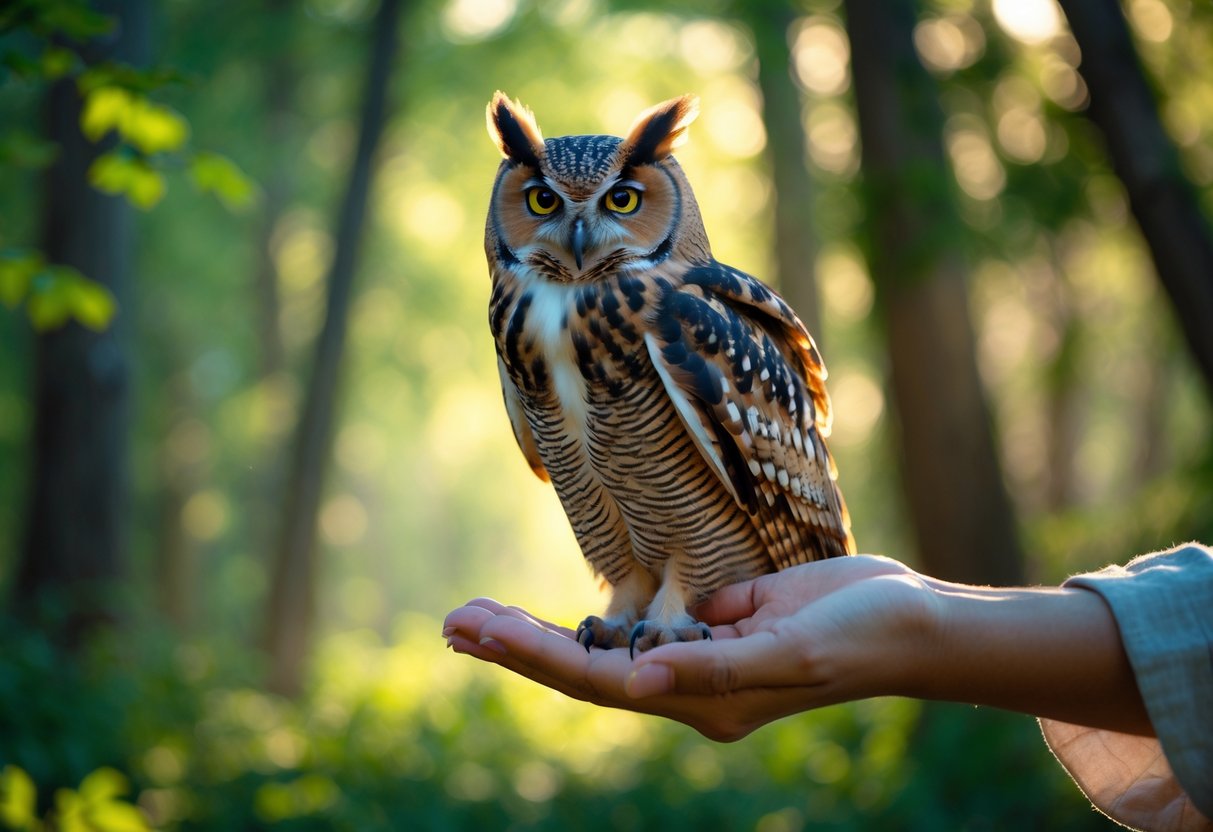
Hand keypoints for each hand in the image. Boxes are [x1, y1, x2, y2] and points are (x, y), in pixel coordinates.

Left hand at [442, 555, 934, 740]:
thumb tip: (637, 678)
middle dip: (515, 647)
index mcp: (703, 699)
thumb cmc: (860, 633)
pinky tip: (547, 623)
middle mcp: (688, 687)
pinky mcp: (711, 631)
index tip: (478, 628)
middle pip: (582, 671)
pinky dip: (582, 627)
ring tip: (475, 618)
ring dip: (536, 636)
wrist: (911, 623)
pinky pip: (633, 632)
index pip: (597, 678)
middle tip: (451, 621)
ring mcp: (697, 660)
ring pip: (598, 653)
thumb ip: (716, 664)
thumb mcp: (793, 647)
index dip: (533, 654)